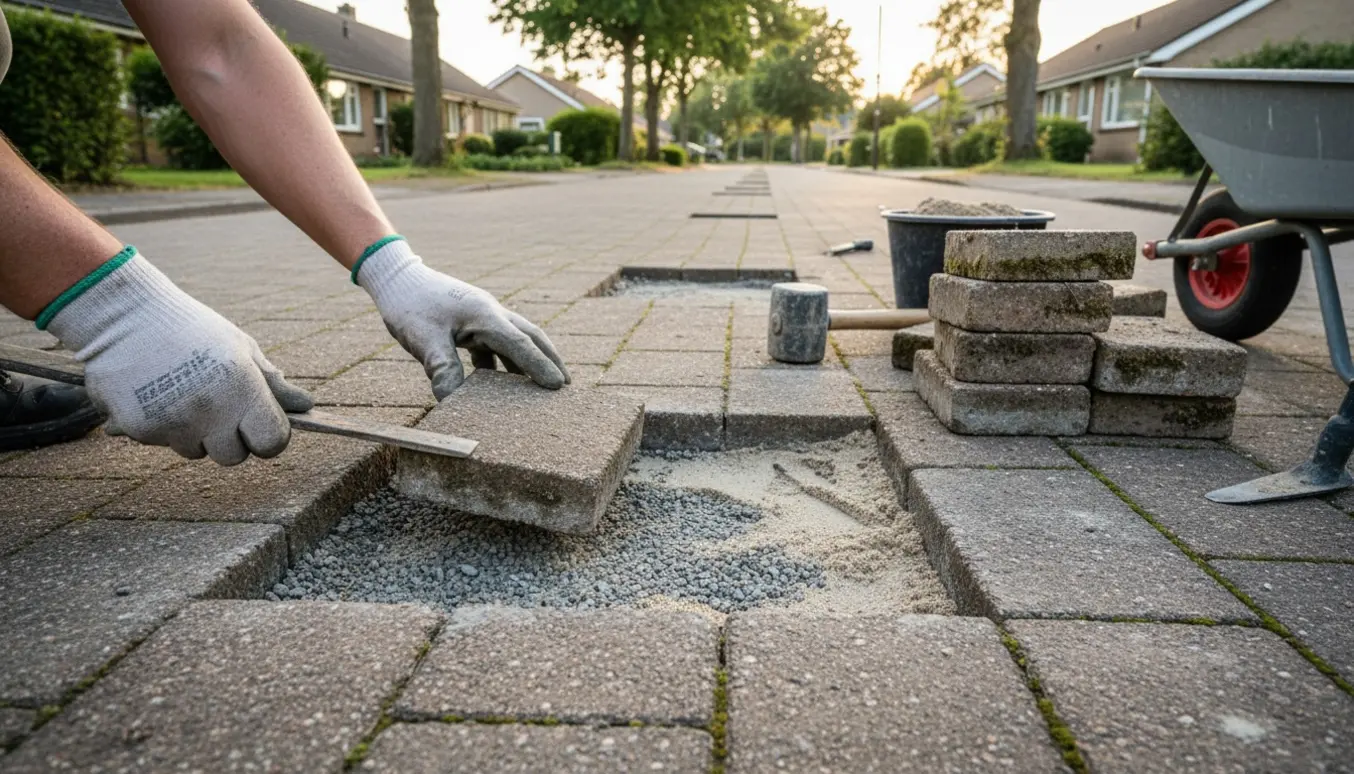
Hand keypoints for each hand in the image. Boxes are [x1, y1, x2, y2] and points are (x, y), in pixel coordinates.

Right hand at [45, 249, 313, 464]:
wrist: (125, 315)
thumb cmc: (192, 328)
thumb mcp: (240, 347)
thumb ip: (272, 382)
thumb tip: (305, 406)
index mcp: (242, 388)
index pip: (272, 442)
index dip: (270, 438)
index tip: (261, 426)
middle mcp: (211, 411)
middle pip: (234, 456)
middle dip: (231, 439)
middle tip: (217, 407)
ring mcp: (175, 423)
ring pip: (196, 451)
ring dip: (194, 432)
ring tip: (181, 392)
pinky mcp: (142, 430)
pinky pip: (164, 443)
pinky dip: (162, 426)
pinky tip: (155, 393)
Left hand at [355, 239, 568, 399]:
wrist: (396, 278)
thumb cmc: (409, 304)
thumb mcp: (423, 338)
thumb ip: (442, 367)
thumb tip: (452, 400)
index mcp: (485, 315)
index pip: (520, 344)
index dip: (540, 366)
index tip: (558, 386)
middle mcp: (491, 313)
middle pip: (531, 337)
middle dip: (550, 359)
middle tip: (566, 384)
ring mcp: (483, 316)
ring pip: (516, 339)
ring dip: (530, 361)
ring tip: (542, 385)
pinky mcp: (472, 322)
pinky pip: (496, 344)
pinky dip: (503, 362)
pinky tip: (500, 383)